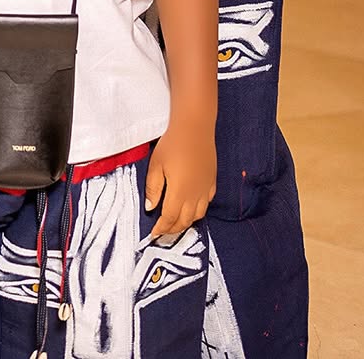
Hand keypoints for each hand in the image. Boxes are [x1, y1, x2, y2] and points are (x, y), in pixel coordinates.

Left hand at [144, 123, 215, 237]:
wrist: (194, 128)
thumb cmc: (172, 144)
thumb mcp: (156, 165)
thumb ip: (153, 188)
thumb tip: (151, 208)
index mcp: (180, 192)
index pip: (170, 218)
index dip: (162, 228)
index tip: (154, 234)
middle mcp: (195, 195)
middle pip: (185, 221)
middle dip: (173, 229)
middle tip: (163, 231)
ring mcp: (206, 189)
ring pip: (198, 215)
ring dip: (186, 222)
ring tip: (176, 222)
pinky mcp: (212, 181)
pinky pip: (207, 203)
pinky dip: (198, 210)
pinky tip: (192, 206)